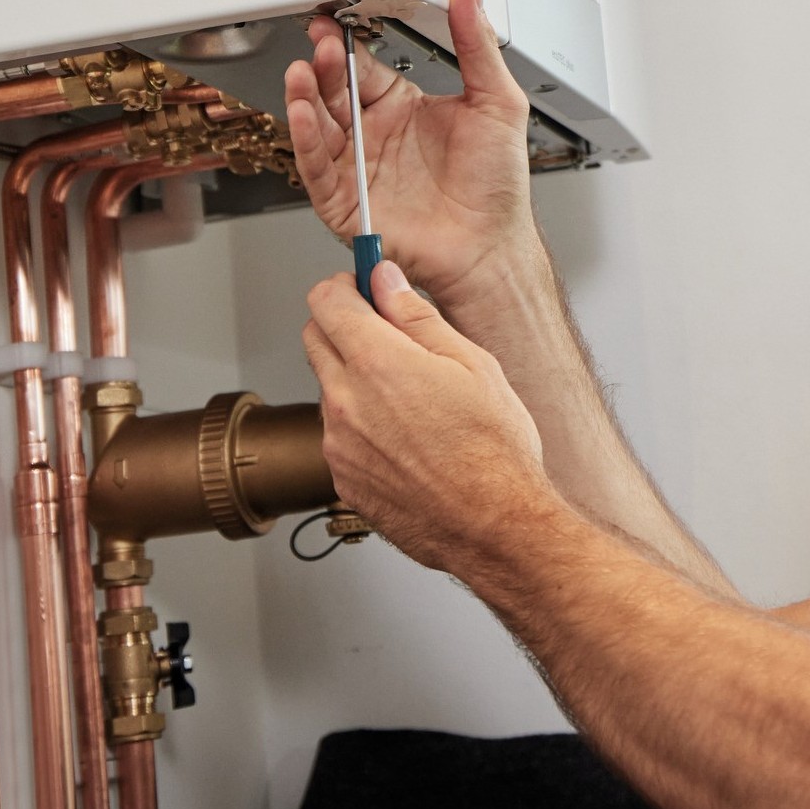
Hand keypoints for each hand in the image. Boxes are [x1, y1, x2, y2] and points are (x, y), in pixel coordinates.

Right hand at [283, 0, 537, 307]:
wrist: (490, 247)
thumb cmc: (496, 188)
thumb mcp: (497, 101)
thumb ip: (477, 43)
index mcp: (403, 108)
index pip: (364, 67)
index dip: (346, 44)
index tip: (334, 20)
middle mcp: (375, 136)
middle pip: (334, 92)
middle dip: (323, 67)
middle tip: (321, 45)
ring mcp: (357, 169)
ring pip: (318, 125)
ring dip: (305, 98)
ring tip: (303, 72)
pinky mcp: (344, 202)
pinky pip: (317, 167)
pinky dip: (306, 140)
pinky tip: (301, 114)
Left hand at [302, 262, 558, 570]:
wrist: (494, 526)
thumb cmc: (495, 451)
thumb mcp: (471, 364)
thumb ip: (417, 317)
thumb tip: (386, 282)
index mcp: (377, 363)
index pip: (326, 301)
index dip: (344, 285)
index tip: (363, 287)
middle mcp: (346, 402)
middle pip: (315, 339)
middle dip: (343, 325)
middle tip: (387, 333)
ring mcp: (339, 445)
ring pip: (329, 389)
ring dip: (354, 379)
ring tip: (411, 398)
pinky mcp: (342, 479)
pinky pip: (339, 435)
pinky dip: (361, 425)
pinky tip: (405, 437)